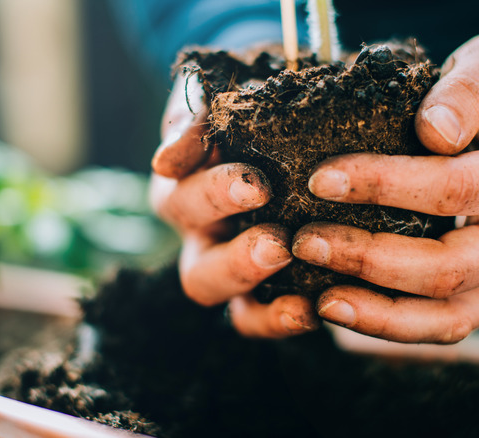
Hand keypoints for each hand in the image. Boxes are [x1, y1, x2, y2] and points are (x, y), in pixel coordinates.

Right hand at [151, 74, 317, 337]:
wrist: (299, 106)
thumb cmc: (258, 94)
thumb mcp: (226, 87)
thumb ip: (194, 115)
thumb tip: (166, 161)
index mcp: (183, 186)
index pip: (181, 199)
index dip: (214, 196)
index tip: (257, 185)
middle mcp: (199, 233)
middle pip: (196, 268)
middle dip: (234, 258)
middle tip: (276, 242)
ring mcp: (228, 265)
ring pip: (218, 296)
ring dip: (250, 287)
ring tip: (290, 266)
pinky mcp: (260, 290)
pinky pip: (252, 319)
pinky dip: (276, 319)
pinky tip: (312, 307)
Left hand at [293, 33, 478, 342]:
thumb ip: (469, 86)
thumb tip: (433, 131)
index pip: (453, 188)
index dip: (383, 186)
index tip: (319, 180)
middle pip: (451, 267)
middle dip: (370, 258)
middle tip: (306, 243)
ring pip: (450, 316)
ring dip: (378, 311)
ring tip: (320, 296)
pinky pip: (443, 327)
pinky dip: (390, 327)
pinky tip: (336, 309)